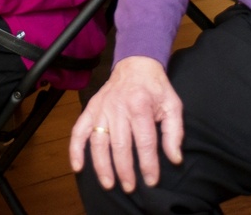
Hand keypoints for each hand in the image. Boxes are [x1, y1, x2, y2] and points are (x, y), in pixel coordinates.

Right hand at [69, 56, 184, 192]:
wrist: (136, 64)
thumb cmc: (155, 88)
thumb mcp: (173, 105)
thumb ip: (174, 133)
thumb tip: (174, 158)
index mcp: (140, 106)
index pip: (144, 142)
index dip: (148, 164)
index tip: (151, 180)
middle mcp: (118, 107)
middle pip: (120, 145)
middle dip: (125, 170)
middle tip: (130, 187)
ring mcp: (102, 108)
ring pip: (99, 141)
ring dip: (102, 165)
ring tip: (108, 184)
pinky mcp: (91, 108)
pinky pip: (79, 130)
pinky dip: (76, 149)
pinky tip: (78, 167)